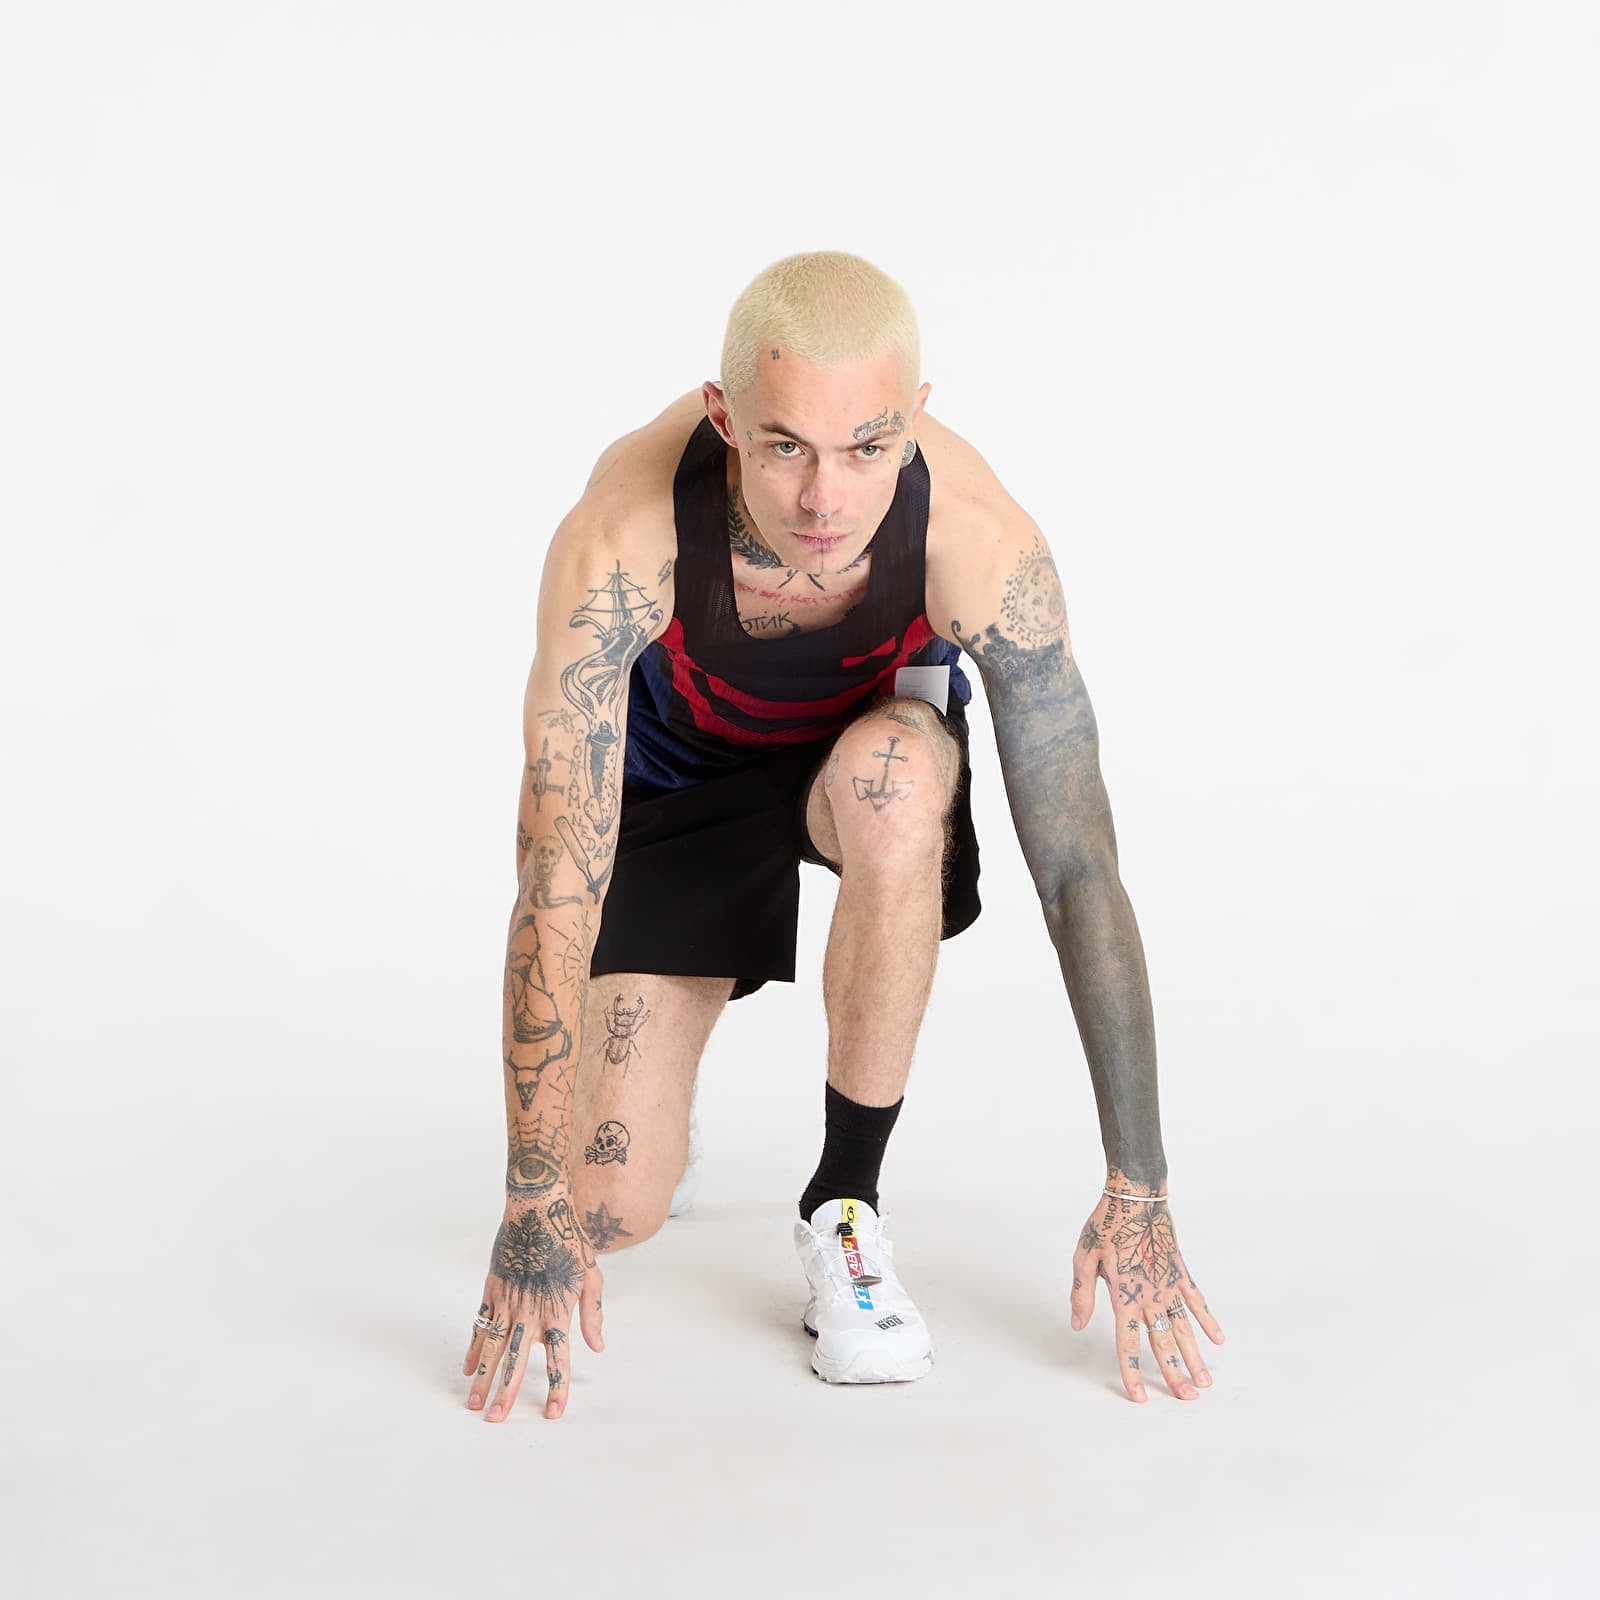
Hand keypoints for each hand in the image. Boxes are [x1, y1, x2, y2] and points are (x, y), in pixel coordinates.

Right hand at [461, 1189, 604, 1420]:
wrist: (538, 1208)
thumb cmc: (570, 1241)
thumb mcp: (592, 1276)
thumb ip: (592, 1314)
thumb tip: (597, 1347)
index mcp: (558, 1312)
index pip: (558, 1360)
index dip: (557, 1388)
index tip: (554, 1414)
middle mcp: (530, 1312)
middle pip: (516, 1361)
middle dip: (506, 1393)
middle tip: (496, 1419)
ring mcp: (507, 1302)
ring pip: (490, 1347)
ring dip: (482, 1377)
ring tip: (473, 1404)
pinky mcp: (491, 1290)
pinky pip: (479, 1325)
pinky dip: (472, 1347)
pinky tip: (466, 1368)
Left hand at [1068, 1186, 1222, 1402]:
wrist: (1136, 1196)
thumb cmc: (1106, 1224)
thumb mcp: (1084, 1257)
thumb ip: (1082, 1294)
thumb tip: (1077, 1325)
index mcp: (1125, 1296)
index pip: (1128, 1343)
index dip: (1131, 1372)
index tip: (1138, 1398)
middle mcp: (1150, 1295)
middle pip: (1163, 1343)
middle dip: (1174, 1374)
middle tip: (1187, 1399)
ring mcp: (1169, 1284)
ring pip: (1185, 1328)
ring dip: (1195, 1356)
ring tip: (1206, 1382)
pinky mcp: (1181, 1271)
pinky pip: (1197, 1301)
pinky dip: (1208, 1320)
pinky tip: (1218, 1340)